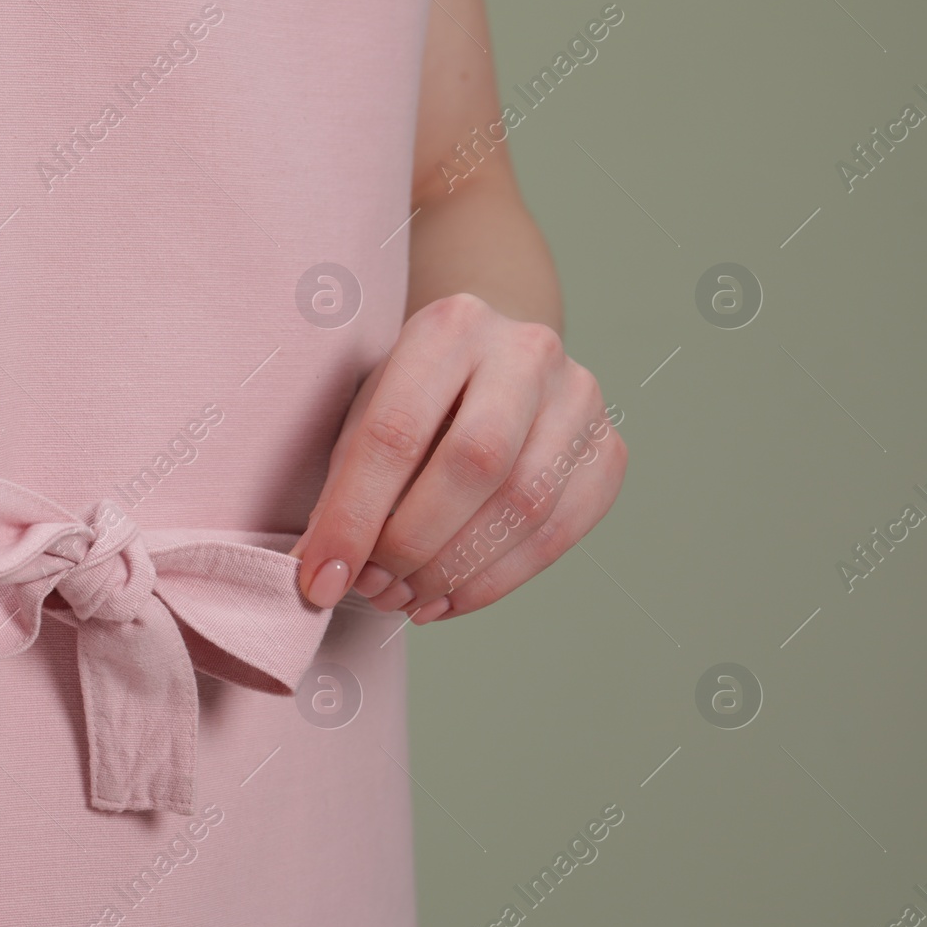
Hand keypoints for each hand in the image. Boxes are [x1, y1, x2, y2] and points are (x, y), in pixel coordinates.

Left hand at [287, 292, 625, 622]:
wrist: (494, 366)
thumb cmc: (415, 398)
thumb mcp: (366, 414)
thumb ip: (343, 485)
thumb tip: (320, 573)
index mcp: (449, 327)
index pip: (396, 432)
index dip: (354, 517)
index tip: (321, 578)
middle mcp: (526, 352)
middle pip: (475, 462)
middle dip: (413, 543)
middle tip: (372, 588)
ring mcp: (579, 399)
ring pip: (525, 504)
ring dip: (455, 571)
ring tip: (404, 599)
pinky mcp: (607, 451)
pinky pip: (559, 534)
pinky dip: (495, 581)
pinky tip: (447, 599)